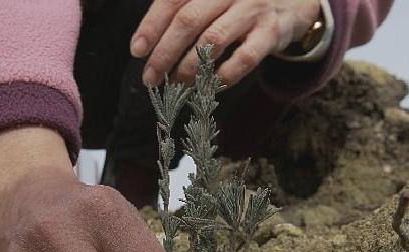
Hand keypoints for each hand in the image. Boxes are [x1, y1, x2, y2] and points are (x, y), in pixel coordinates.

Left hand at [131, 0, 320, 85]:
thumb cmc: (239, 1)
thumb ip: (183, 9)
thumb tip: (145, 44)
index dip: (151, 25)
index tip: (136, 51)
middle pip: (188, 20)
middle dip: (164, 53)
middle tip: (151, 77)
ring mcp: (252, 9)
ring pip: (212, 41)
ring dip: (189, 68)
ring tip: (177, 84)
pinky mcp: (271, 32)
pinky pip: (244, 59)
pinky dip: (223, 76)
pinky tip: (210, 86)